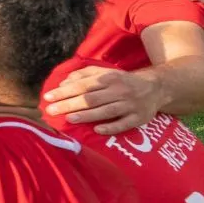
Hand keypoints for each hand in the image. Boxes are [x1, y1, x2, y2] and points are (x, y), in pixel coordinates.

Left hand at [42, 66, 163, 133]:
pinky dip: (112, 127)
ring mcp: (130, 105)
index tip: (47, 97)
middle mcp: (119, 90)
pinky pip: (125, 123)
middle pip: (91, 98)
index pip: (82, 85)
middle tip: (51, 111)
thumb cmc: (121, 81)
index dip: (64, 91)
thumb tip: (63, 83)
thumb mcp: (104, 73)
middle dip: (70, 104)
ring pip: (106, 110)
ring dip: (87, 115)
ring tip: (69, 119)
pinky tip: (98, 130)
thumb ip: (83, 75)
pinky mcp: (139, 118)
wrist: (155, 87)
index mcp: (108, 78)